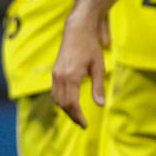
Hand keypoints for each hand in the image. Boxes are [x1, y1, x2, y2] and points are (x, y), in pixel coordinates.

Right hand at [52, 9, 107, 127]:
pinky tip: (70, 103)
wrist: (76, 31)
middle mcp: (60, 76)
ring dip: (65, 109)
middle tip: (82, 123)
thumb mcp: (99, 67)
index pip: (72, 103)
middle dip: (72, 115)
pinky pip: (55, 91)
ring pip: (56, 98)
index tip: (85, 125)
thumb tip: (100, 105)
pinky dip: (61, 100)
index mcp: (71, 76)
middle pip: (62, 103)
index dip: (78, 116)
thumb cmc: (90, 47)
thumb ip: (98, 87)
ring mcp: (55, 74)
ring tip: (77, 115)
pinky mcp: (54, 72)